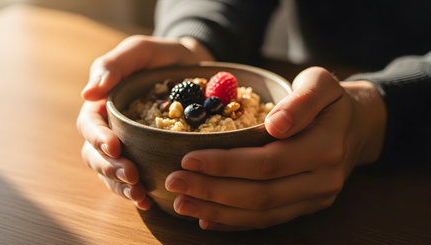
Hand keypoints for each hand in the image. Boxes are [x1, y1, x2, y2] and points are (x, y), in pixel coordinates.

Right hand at [76, 35, 213, 209]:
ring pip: (111, 172)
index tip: (115, 147)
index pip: (89, 125)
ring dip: (120, 186)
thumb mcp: (139, 51)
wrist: (193, 67)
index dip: (98, 138)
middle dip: (110, 168)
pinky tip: (147, 200)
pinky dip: (136, 191)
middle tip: (131, 175)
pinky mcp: (146, 156)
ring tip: (139, 194)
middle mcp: (111, 127)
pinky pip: (134, 178)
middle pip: (96, 155)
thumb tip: (87, 93)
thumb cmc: (162, 56)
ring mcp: (128, 144)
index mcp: (103, 104)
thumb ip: (113, 66)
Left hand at [165, 67, 386, 229]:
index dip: (225, 164)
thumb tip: (275, 124)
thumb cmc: (331, 100)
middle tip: (174, 182)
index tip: (188, 158)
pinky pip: (268, 221)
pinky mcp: (306, 206)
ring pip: (261, 213)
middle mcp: (322, 180)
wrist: (357, 126)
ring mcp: (315, 198)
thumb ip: (301, 100)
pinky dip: (234, 221)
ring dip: (217, 210)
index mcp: (325, 147)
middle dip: (212, 190)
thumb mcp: (321, 83)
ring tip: (181, 202)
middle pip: (260, 194)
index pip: (267, 162)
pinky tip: (207, 218)